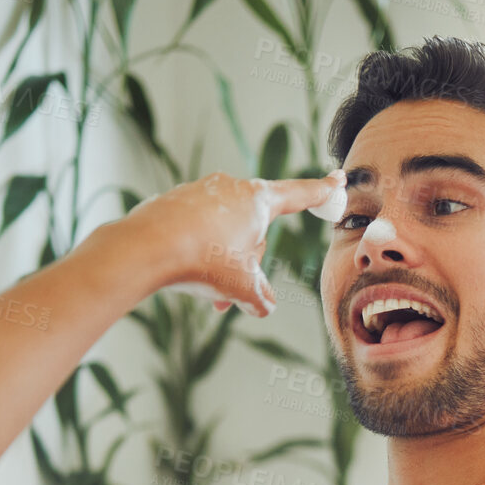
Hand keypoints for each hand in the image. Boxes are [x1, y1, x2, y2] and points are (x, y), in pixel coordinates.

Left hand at [92, 170, 345, 316]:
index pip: (299, 195)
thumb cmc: (202, 261)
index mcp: (257, 200)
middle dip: (249, 262)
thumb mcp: (244, 287)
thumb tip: (262, 305)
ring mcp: (200, 192)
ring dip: (222, 264)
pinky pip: (197, 230)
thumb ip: (261, 297)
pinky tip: (185, 272)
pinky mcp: (174, 202)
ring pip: (224, 234)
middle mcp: (230, 187)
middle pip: (255, 229)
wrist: (145, 249)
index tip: (338, 180)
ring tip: (209, 291)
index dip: (322, 191)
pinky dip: (198, 253)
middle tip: (236, 290)